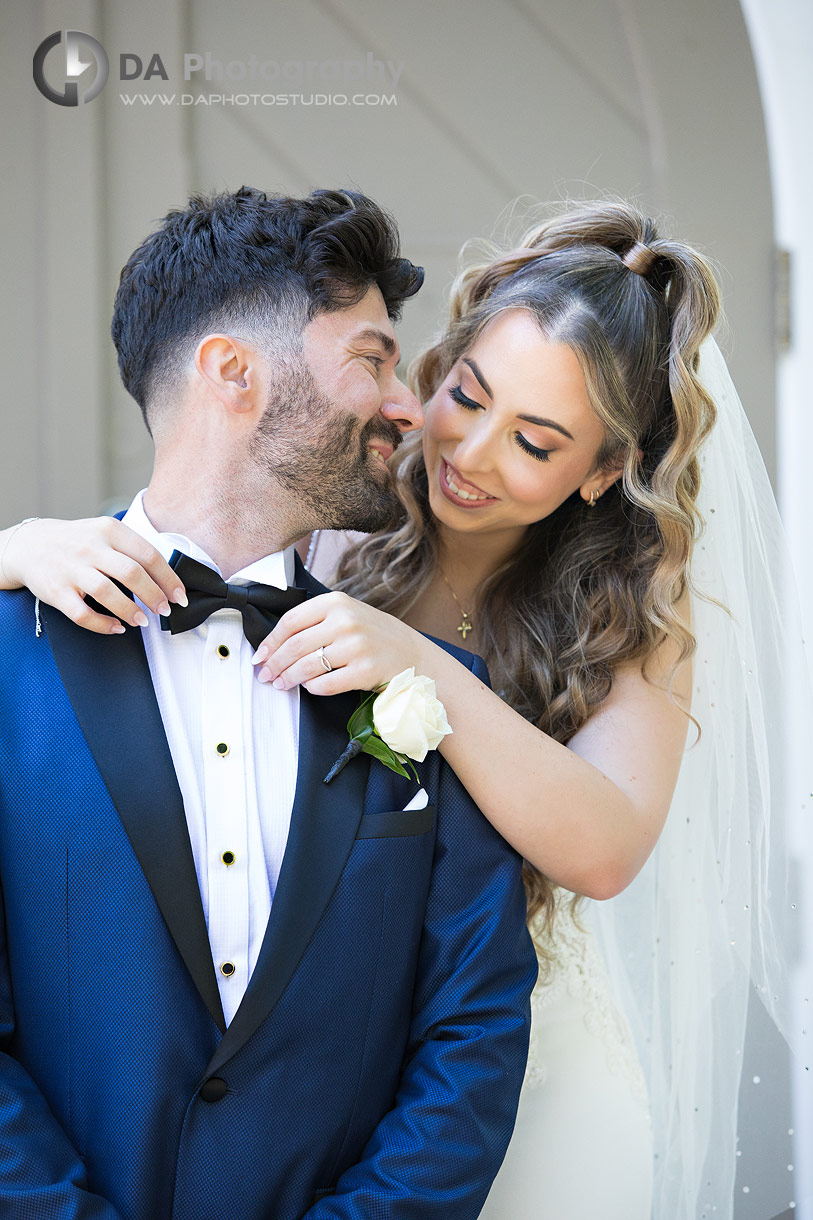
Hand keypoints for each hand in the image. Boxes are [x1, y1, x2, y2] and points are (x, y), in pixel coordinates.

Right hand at [2, 516, 185, 632]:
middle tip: (165, 611)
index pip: (148, 555)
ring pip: (107, 592)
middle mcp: (91, 547)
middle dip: (154, 596)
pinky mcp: (56, 590)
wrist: (29, 545)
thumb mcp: (105, 533)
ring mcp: (71, 569)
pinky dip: (103, 624)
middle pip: (132, 573)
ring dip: (130, 611)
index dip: (169, 579)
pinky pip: (82, 613)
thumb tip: (168, 580)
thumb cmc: (78, 542)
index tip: (180, 596)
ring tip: (142, 621)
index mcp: (109, 530)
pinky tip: (116, 627)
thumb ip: (133, 550)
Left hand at [253, 591, 427, 695]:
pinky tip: (309, 687)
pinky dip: (312, 688)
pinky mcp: (364, 671)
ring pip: (307, 666)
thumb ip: (316, 622)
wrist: (413, 655)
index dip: (270, 641)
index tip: (260, 656)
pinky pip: (325, 684)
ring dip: (288, 678)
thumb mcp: (348, 614)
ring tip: (281, 684)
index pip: (291, 621)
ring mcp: (356, 646)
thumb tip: (275, 645)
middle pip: (295, 645)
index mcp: (337, 602)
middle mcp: (346, 621)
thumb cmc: (374, 635)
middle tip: (265, 675)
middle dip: (275, 664)